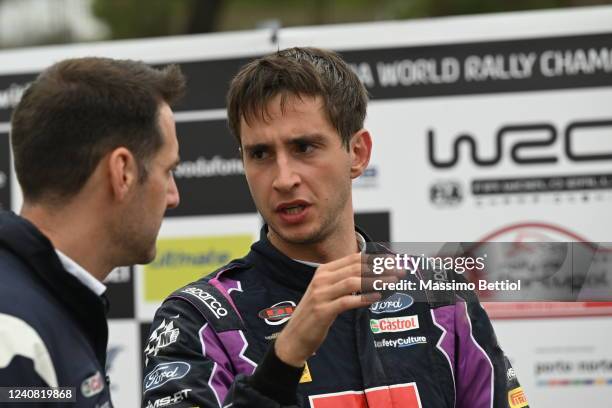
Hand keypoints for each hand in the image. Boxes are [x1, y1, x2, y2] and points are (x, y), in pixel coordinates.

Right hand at [274, 253, 399, 366]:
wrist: (294, 337)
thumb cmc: (314, 314)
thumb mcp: (326, 292)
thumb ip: (344, 282)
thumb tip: (369, 274)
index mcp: (323, 271)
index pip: (354, 260)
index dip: (375, 259)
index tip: (393, 261)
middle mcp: (321, 279)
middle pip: (356, 268)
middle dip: (380, 268)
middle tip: (399, 270)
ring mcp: (321, 294)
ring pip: (353, 282)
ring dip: (376, 281)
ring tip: (393, 282)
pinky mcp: (323, 311)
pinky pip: (347, 301)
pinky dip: (364, 298)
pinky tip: (377, 297)